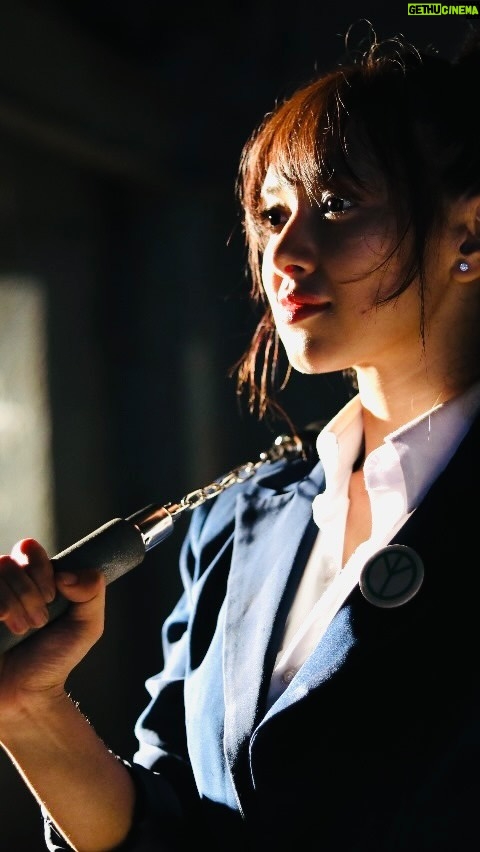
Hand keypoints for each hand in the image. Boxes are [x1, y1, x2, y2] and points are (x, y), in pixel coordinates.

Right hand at [0, 538, 105, 717]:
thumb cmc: (54, 660)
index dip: (40, 567)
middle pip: (10, 562)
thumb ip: (92, 591)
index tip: (53, 594)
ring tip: (23, 630)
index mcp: (30, 581)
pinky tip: (3, 627)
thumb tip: (66, 575)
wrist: (27, 697)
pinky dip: (0, 606)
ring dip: (16, 603)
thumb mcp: (87, 625)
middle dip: (29, 592)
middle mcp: (4, 587)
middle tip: (39, 621)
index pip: (28, 549)